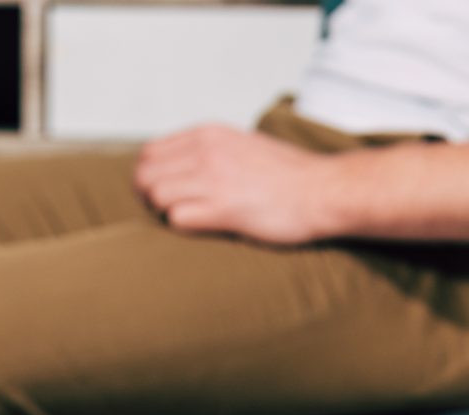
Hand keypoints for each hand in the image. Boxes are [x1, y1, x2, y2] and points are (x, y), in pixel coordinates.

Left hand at [133, 124, 344, 245]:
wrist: (324, 190)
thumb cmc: (291, 176)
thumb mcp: (244, 145)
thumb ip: (212, 150)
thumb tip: (185, 166)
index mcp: (208, 134)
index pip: (149, 152)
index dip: (151, 176)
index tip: (166, 192)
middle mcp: (206, 151)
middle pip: (144, 174)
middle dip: (150, 197)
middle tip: (172, 210)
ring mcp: (213, 178)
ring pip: (156, 195)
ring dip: (166, 212)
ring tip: (192, 218)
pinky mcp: (224, 208)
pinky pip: (176, 218)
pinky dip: (184, 226)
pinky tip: (206, 227)